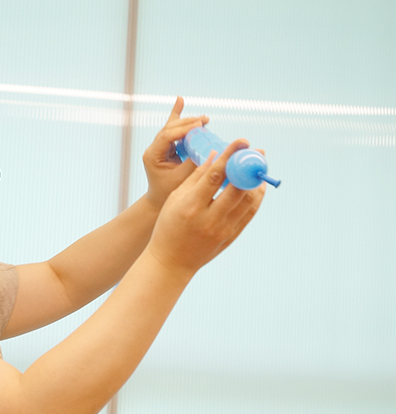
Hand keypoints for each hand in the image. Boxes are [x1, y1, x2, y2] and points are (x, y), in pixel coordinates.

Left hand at [143, 96, 208, 208]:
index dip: (184, 129)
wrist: (159, 202)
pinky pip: (173, 130)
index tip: (200, 125)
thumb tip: (212, 149)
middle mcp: (153, 149)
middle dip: (188, 123)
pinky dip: (179, 118)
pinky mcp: (166, 148)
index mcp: (152, 155)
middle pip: (170, 129)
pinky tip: (179, 101)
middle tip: (205, 120)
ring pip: (172, 128)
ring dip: (188, 121)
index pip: (167, 136)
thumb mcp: (183, 178)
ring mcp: (158, 147)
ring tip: (203, 119)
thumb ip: (195, 162)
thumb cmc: (171, 192)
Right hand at [146, 138, 265, 277]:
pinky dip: (255, 197)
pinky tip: (255, 185)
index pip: (216, 175)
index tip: (242, 141)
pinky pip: (249, 213)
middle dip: (249, 166)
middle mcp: (209, 219)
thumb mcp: (175, 199)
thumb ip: (195, 177)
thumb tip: (215, 156)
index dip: (230, 155)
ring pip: (248, 200)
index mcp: (191, 206)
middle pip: (238, 187)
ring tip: (255, 167)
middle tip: (256, 151)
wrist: (171, 261)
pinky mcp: (231, 236)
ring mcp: (223, 229)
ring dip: (255, 180)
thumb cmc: (168, 227)